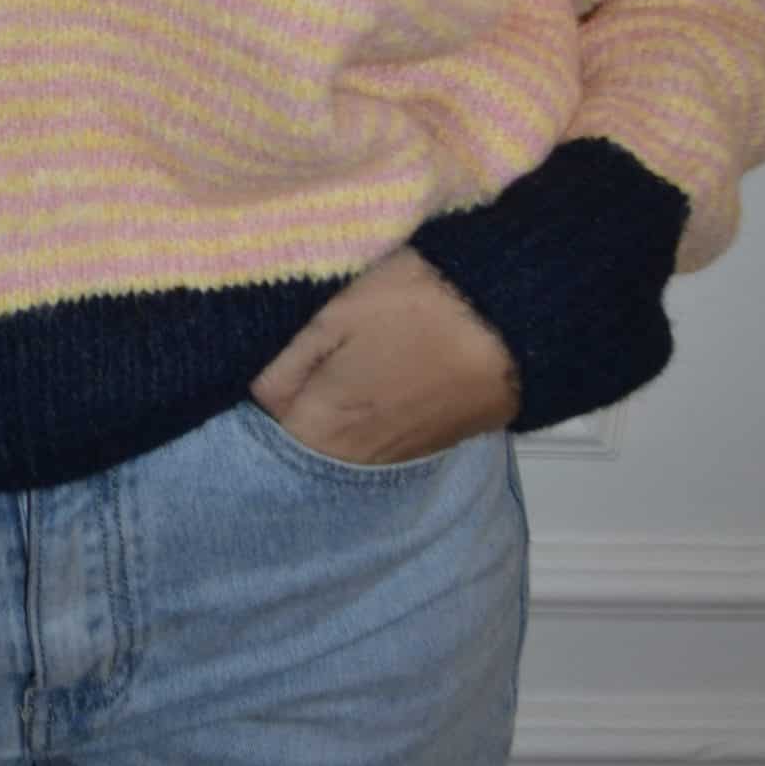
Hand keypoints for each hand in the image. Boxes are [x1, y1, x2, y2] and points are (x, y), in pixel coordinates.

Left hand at [248, 246, 521, 464]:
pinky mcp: (431, 444)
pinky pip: (377, 439)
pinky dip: (366, 414)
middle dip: (294, 401)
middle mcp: (358, 461)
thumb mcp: (333, 315)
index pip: (263, 422)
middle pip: (302, 437)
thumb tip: (252, 395)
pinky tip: (376, 373)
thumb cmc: (414, 305)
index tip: (264, 351)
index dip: (259, 382)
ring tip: (341, 358)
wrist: (512, 316)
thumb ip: (284, 364)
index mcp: (323, 429)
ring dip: (331, 408)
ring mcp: (399, 457)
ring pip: (340, 441)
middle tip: (301, 351)